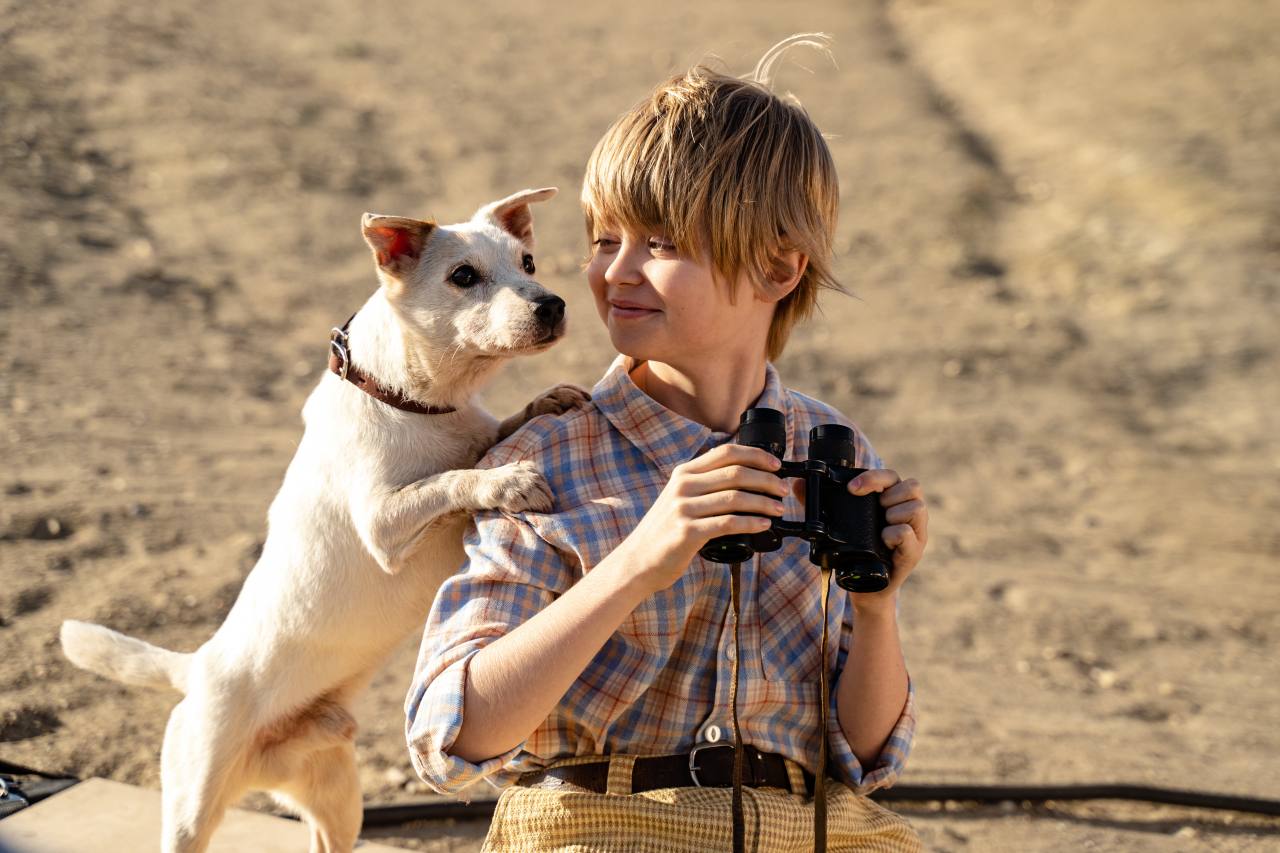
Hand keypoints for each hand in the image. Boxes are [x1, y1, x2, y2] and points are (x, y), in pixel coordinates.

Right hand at [613, 444, 789, 596]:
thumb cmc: (664, 532)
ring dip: (763, 502)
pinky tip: (764, 526)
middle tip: (783, 490)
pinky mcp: (687, 532)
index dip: (755, 455)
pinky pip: (728, 523)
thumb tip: (744, 477)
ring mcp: (683, 508)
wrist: (637, 561)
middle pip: (736, 473)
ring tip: (778, 509)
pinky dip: (751, 523)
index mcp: (684, 473)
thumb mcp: (679, 498)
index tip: (776, 464)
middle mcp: (683, 486)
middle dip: (766, 480)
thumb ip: (703, 485)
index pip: (726, 452)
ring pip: (735, 497)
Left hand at [796, 469, 927, 609]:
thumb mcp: (837, 526)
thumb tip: (798, 484)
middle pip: (912, 486)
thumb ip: (819, 504)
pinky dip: (894, 534)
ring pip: (916, 507)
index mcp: (892, 502)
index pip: (892, 477)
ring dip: (893, 514)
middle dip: (888, 495)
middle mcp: (908, 515)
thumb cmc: (855, 553)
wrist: (865, 590)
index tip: (852, 489)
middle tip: (875, 510)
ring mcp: (915, 533)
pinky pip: (909, 533)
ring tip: (881, 527)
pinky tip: (883, 540)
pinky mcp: (913, 553)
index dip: (874, 477)